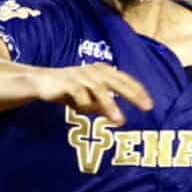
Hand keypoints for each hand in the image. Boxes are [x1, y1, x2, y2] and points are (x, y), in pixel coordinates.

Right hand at [26, 64, 153, 123]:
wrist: (41, 83)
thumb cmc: (68, 90)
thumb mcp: (89, 99)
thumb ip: (102, 106)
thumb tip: (119, 119)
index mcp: (102, 72)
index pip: (125, 79)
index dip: (138, 91)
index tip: (150, 104)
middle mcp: (93, 71)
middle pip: (117, 81)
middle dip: (132, 94)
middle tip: (146, 107)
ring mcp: (80, 75)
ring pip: (100, 89)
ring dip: (110, 105)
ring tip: (120, 120)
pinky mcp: (67, 82)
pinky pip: (80, 94)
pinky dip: (85, 104)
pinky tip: (86, 113)